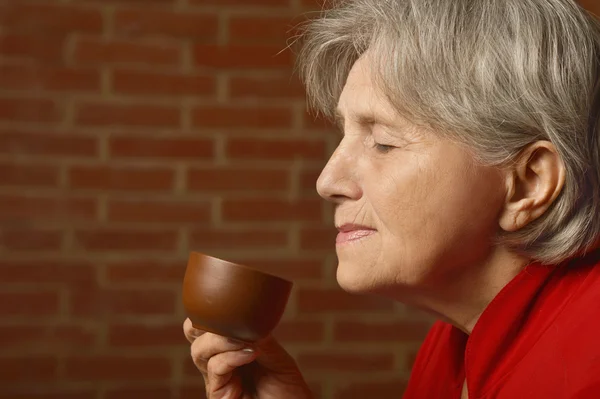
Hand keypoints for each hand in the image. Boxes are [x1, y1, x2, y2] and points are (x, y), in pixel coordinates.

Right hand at [183, 318, 312, 398]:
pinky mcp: (217, 395)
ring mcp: (215, 379)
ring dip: (222, 339)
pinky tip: (250, 353)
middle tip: (229, 319)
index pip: (205, 322)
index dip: (210, 310)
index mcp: (226, 347)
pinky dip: (231, 356)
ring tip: (247, 341)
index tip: (233, 304)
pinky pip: (214, 368)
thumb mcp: (274, 353)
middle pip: (192, 333)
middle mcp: (216, 361)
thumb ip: (258, 335)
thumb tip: (244, 317)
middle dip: (203, 321)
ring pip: (199, 350)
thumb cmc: (286, 386)